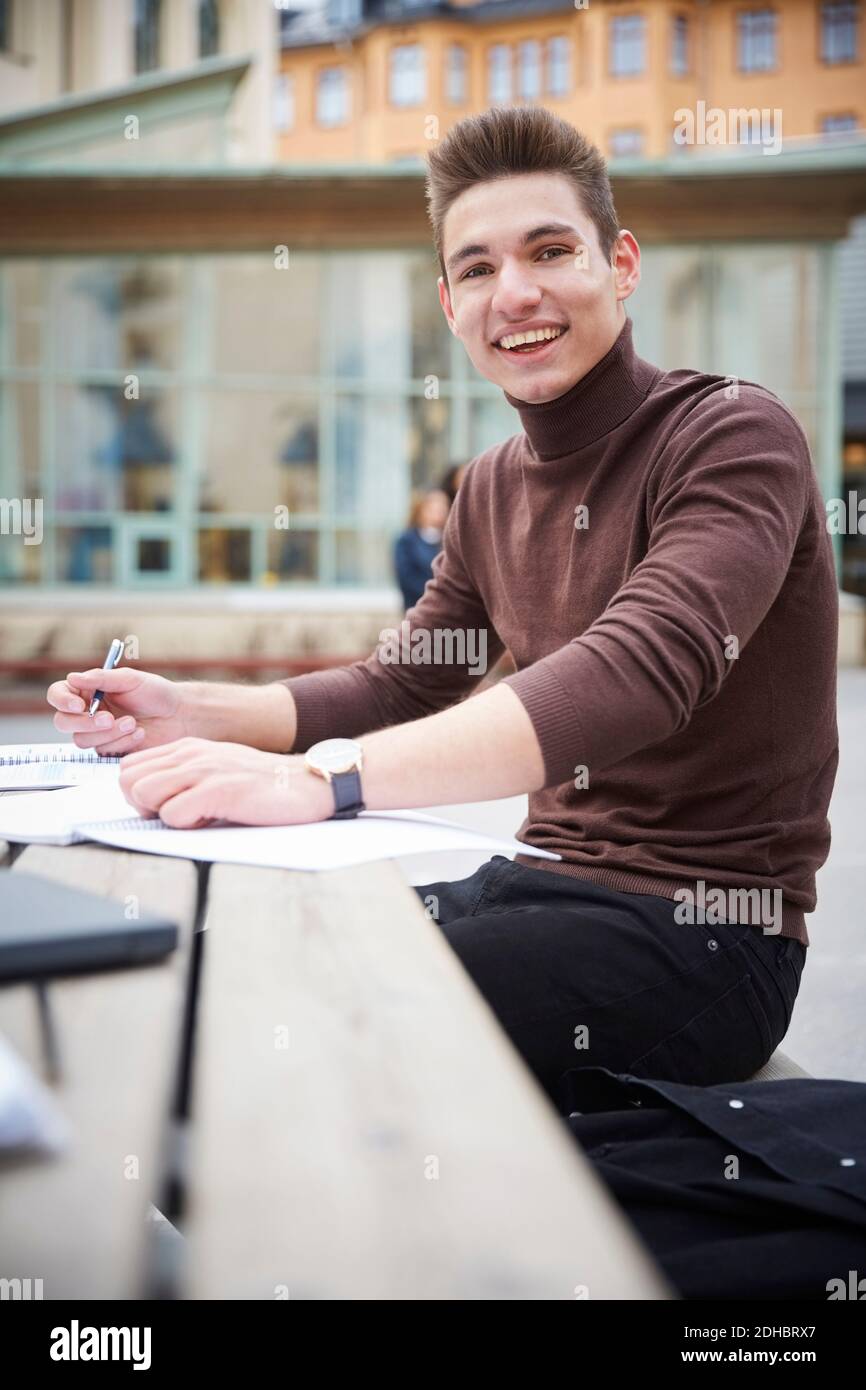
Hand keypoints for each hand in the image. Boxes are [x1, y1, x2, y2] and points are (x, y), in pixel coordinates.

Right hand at [47, 667, 188, 756]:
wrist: (179, 715)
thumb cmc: (156, 693)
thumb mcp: (130, 679)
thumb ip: (101, 678)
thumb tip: (72, 677)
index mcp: (87, 691)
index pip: (58, 695)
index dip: (62, 701)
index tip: (78, 705)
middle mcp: (87, 712)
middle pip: (63, 722)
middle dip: (85, 723)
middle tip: (108, 719)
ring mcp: (97, 733)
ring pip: (82, 740)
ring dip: (108, 733)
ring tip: (133, 723)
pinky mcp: (109, 749)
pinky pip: (102, 751)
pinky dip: (121, 742)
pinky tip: (139, 733)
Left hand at [118, 738, 334, 827]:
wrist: (306, 783)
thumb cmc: (262, 784)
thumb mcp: (216, 768)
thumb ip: (185, 775)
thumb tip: (151, 798)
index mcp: (187, 748)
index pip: (129, 766)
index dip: (137, 793)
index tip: (162, 805)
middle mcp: (190, 754)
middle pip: (128, 781)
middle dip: (143, 806)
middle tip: (175, 813)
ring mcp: (204, 771)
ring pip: (144, 794)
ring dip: (162, 814)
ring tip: (194, 816)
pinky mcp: (219, 791)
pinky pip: (173, 814)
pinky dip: (186, 826)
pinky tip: (211, 820)